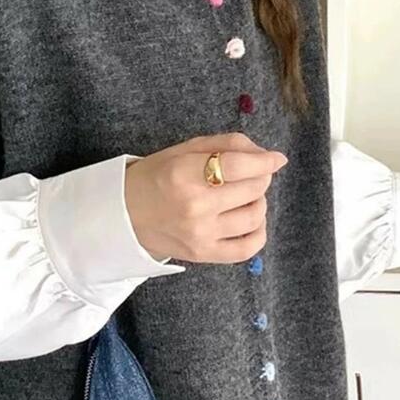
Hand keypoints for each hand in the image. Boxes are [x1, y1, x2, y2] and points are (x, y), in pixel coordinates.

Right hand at [124, 132, 287, 263]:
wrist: (123, 217)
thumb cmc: (154, 178)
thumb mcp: (184, 150)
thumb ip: (226, 145)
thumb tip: (266, 154)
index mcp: (185, 173)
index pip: (239, 165)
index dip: (265, 160)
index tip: (276, 158)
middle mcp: (195, 206)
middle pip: (252, 188)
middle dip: (260, 177)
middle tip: (251, 174)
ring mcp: (201, 234)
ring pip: (254, 216)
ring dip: (259, 202)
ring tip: (246, 196)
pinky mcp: (204, 254)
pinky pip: (247, 248)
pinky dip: (259, 232)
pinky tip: (251, 221)